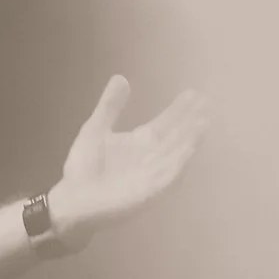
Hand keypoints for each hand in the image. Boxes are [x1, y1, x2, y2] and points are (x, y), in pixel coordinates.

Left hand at [47, 76, 210, 243]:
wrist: (72, 200)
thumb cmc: (83, 167)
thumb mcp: (95, 130)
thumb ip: (109, 107)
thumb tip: (121, 78)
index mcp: (140, 141)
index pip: (165, 122)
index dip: (178, 109)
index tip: (194, 93)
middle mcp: (152, 156)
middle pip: (176, 135)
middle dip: (189, 120)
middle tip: (206, 102)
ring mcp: (153, 173)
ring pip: (176, 153)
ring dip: (188, 139)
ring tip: (202, 122)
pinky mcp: (149, 190)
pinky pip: (168, 175)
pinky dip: (178, 162)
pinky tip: (187, 149)